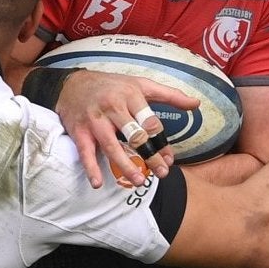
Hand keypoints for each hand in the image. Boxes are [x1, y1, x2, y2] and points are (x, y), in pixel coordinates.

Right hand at [53, 69, 187, 190]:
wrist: (72, 85)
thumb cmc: (111, 86)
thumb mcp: (140, 84)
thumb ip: (169, 95)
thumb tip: (196, 103)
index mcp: (131, 96)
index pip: (151, 123)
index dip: (162, 143)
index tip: (170, 159)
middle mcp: (113, 107)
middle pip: (135, 135)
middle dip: (150, 156)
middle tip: (162, 172)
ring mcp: (95, 120)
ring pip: (112, 146)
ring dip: (126, 165)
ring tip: (139, 181)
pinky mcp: (79, 131)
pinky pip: (85, 152)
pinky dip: (91, 168)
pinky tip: (98, 183)